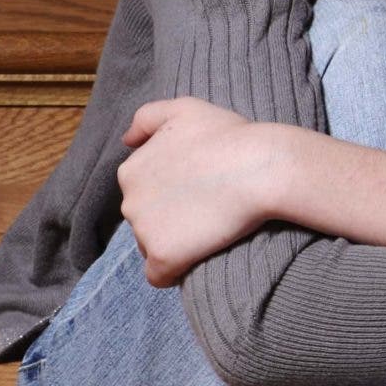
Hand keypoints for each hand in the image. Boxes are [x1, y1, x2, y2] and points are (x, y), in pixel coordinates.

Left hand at [116, 97, 297, 286]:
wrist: (260, 168)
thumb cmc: (229, 136)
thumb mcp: (183, 109)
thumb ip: (146, 119)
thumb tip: (125, 140)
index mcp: (130, 171)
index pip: (141, 194)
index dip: (169, 196)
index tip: (197, 191)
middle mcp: (129, 202)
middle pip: (144, 222)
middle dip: (168, 220)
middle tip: (205, 211)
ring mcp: (144, 231)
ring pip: (151, 248)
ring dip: (174, 245)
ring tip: (206, 231)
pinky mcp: (163, 256)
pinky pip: (159, 276)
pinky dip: (174, 272)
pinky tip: (195, 260)